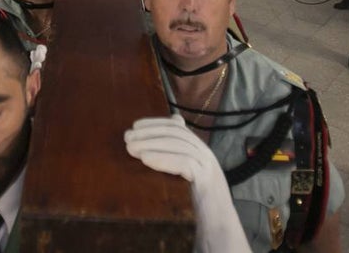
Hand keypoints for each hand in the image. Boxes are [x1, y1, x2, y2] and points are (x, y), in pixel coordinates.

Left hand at [124, 115, 248, 252]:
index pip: (177, 127)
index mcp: (200, 150)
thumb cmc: (200, 203)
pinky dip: (163, 159)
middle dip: (150, 132)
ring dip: (151, 144)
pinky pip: (184, 162)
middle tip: (127, 137)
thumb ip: (175, 163)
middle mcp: (205, 153)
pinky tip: (146, 159)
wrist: (221, 224)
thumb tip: (150, 151)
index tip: (135, 125)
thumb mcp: (187, 178)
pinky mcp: (207, 179)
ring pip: (178, 145)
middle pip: (176, 133)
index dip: (155, 123)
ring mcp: (208, 165)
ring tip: (131, 148)